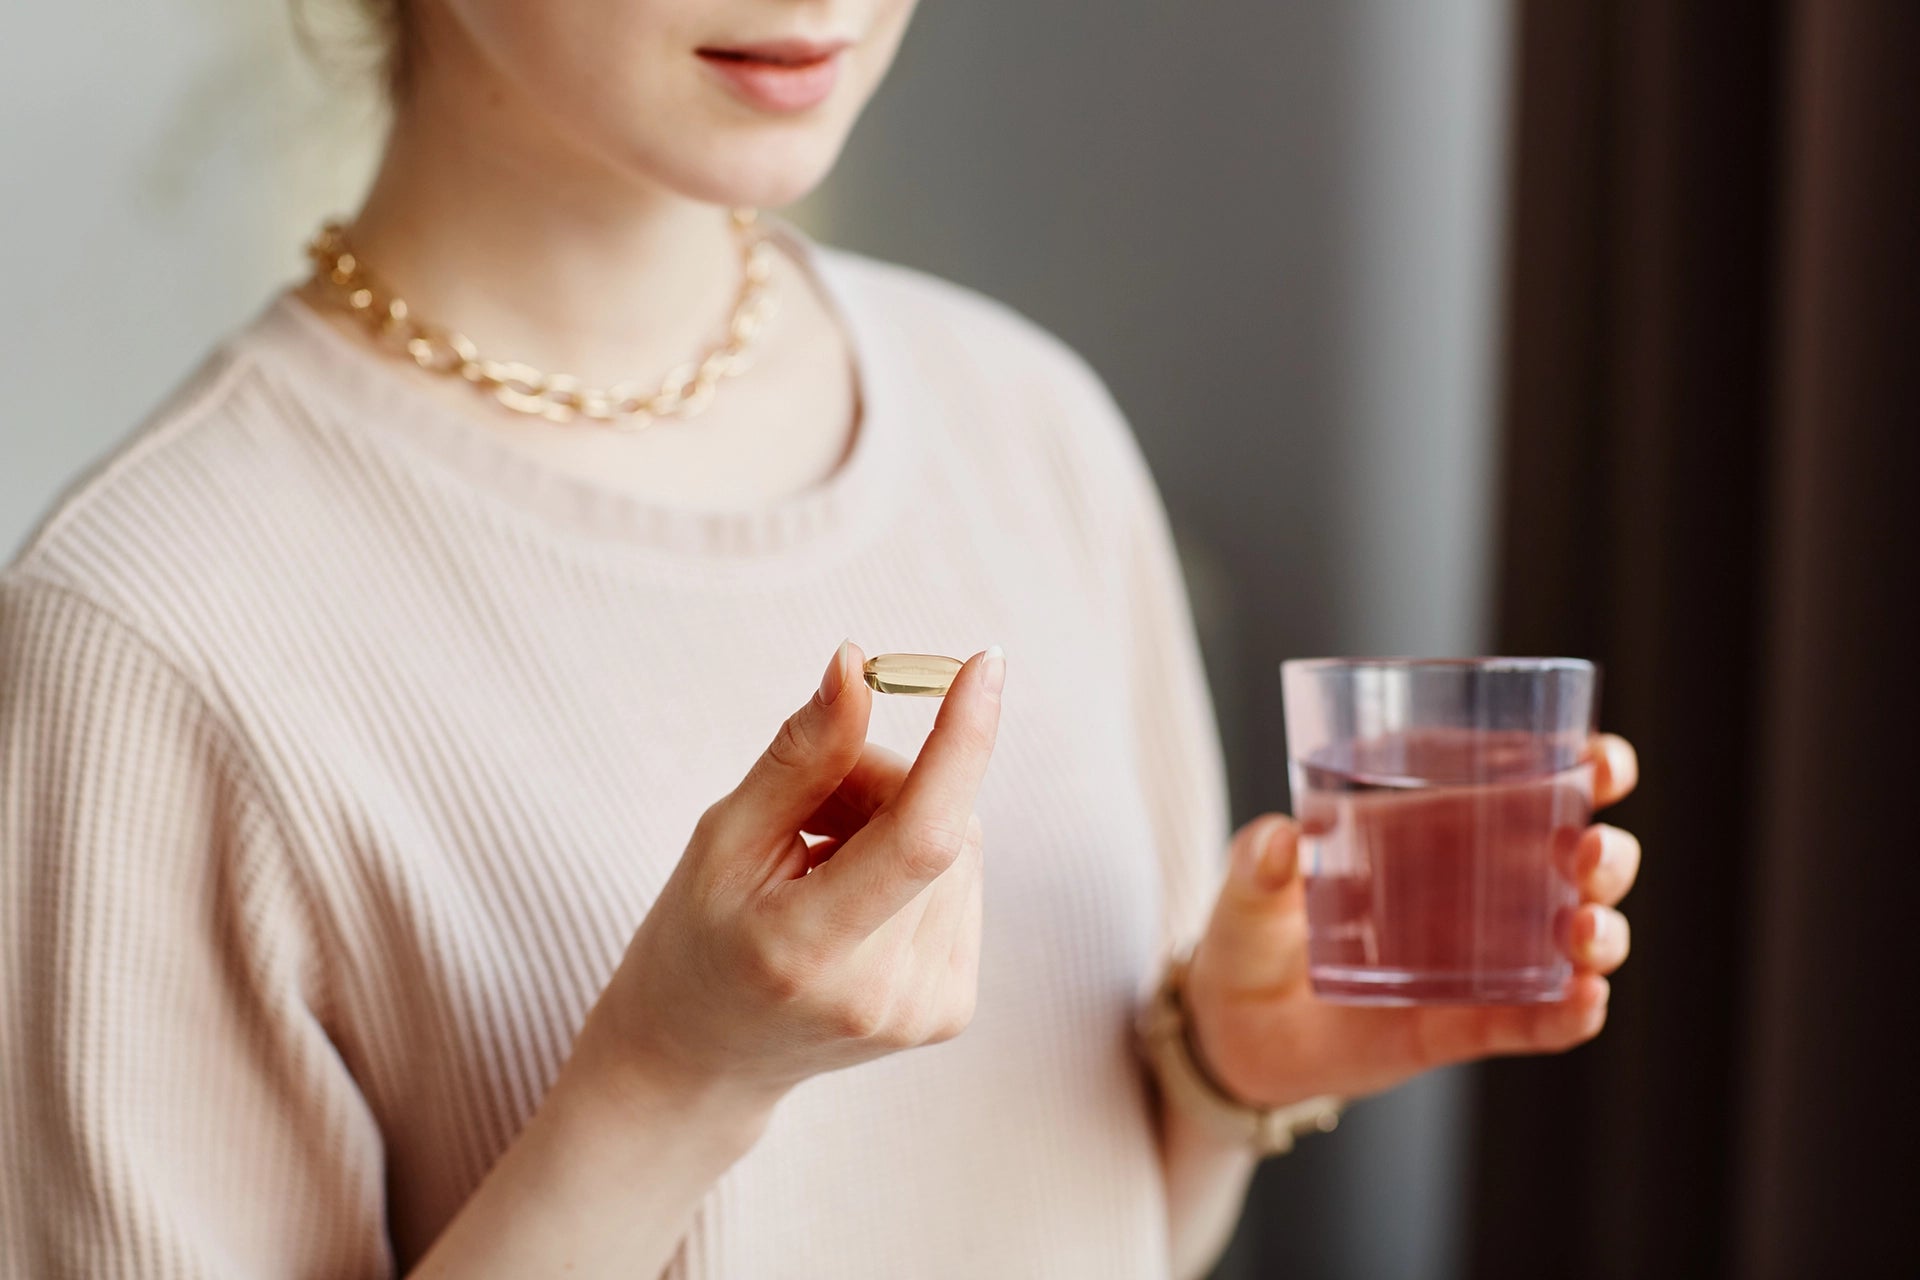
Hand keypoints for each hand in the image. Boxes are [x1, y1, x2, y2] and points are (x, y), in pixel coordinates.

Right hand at [567, 639, 1004, 1132]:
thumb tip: (857, 665)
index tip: (986, 664)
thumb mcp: (723, 837)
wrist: (702, 1061)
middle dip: (883, 779)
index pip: (921, 838)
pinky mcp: (953, 1010)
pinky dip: (916, 864)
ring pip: (960, 845)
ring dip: (898, 821)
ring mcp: (928, 1011)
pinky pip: (963, 882)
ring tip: (822, 861)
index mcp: (810, 953)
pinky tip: (856, 895)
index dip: (961, 743)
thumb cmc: (698, 937)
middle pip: (936, 822)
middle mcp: (883, 994)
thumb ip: (801, 756)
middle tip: (809, 807)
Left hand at [1183, 735, 1639, 1108]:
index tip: (1602, 763)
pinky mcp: (1463, 1026)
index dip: (1586, 769)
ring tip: (1581, 931)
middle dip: (1605, 853)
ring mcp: (1477, 961)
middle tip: (1587, 852)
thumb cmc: (1250, 935)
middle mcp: (1476, 890)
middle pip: (1575, 860)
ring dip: (1600, 932)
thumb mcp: (1244, 891)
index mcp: (1435, 829)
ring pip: (1572, 940)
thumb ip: (1256, 863)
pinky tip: (1582, 1001)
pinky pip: (1532, 1021)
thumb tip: (1279, 837)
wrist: (1233, 1034)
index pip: (1531, 784)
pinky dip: (1566, 1014)